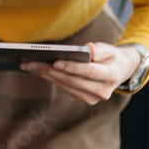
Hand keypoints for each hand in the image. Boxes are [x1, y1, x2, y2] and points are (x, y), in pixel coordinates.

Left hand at [21, 43, 141, 104]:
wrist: (119, 71)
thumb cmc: (111, 57)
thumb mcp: (110, 49)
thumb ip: (100, 49)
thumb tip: (88, 50)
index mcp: (111, 76)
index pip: (89, 71)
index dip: (72, 67)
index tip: (55, 61)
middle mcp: (102, 91)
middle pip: (72, 80)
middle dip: (49, 71)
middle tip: (31, 63)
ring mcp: (92, 98)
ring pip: (65, 86)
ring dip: (45, 75)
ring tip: (29, 65)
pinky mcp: (82, 99)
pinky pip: (64, 88)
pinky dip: (50, 78)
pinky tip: (38, 70)